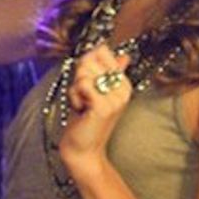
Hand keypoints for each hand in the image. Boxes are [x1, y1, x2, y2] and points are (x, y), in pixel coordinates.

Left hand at [57, 43, 131, 180]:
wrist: (83, 148)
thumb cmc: (86, 119)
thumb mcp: (97, 91)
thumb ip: (108, 71)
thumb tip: (124, 55)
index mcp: (123, 83)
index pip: (101, 51)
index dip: (85, 64)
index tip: (88, 85)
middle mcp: (123, 89)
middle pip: (90, 59)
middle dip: (78, 77)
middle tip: (84, 97)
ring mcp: (115, 98)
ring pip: (84, 72)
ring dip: (75, 89)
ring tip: (83, 104)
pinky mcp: (104, 106)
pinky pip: (82, 84)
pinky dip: (74, 96)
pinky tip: (80, 109)